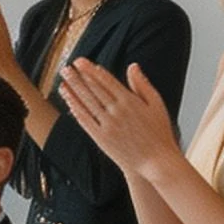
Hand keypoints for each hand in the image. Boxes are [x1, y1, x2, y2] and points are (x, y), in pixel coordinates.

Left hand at [59, 59, 180, 180]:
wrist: (156, 162)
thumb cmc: (159, 133)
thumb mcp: (157, 105)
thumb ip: (142, 85)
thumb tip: (132, 66)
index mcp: (131, 102)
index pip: (106, 81)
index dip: (91, 70)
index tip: (80, 61)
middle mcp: (117, 112)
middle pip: (93, 90)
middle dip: (78, 76)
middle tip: (67, 66)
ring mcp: (107, 125)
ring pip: (86, 103)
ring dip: (73, 89)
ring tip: (64, 78)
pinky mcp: (101, 138)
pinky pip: (84, 119)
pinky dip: (75, 107)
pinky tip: (68, 98)